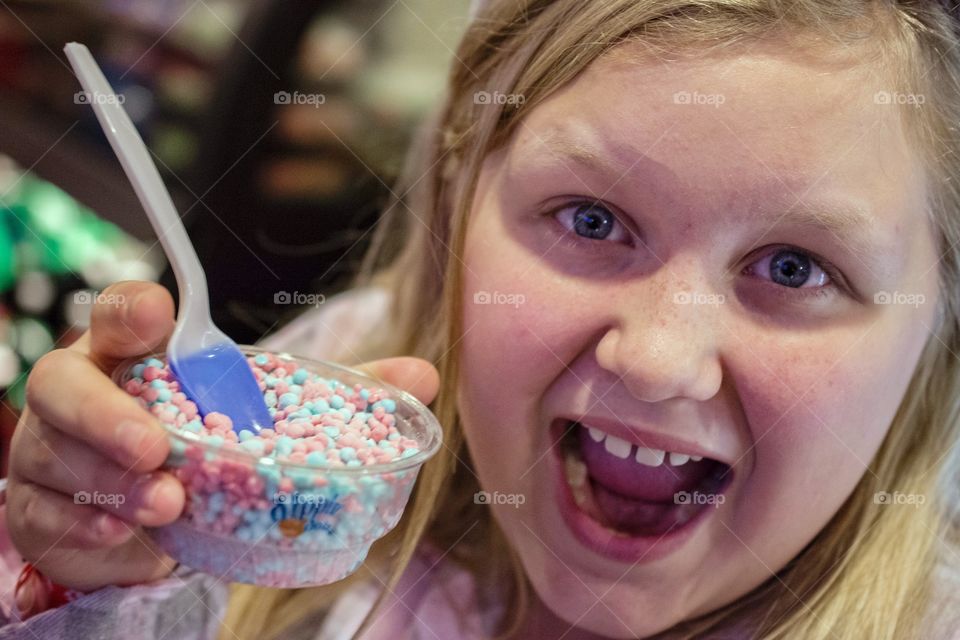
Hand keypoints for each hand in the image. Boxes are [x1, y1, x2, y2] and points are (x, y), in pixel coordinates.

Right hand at [6, 280, 438, 590]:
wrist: (160, 517)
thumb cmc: (214, 445)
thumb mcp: (274, 415)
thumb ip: (344, 395)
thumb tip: (422, 380)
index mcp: (137, 357)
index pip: (118, 314)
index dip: (131, 310)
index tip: (162, 318)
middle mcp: (85, 395)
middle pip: (61, 386)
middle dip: (107, 417)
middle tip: (158, 449)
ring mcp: (55, 457)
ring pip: (52, 461)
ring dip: (111, 486)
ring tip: (167, 507)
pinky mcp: (47, 517)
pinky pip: (54, 527)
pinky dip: (100, 539)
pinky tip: (143, 546)